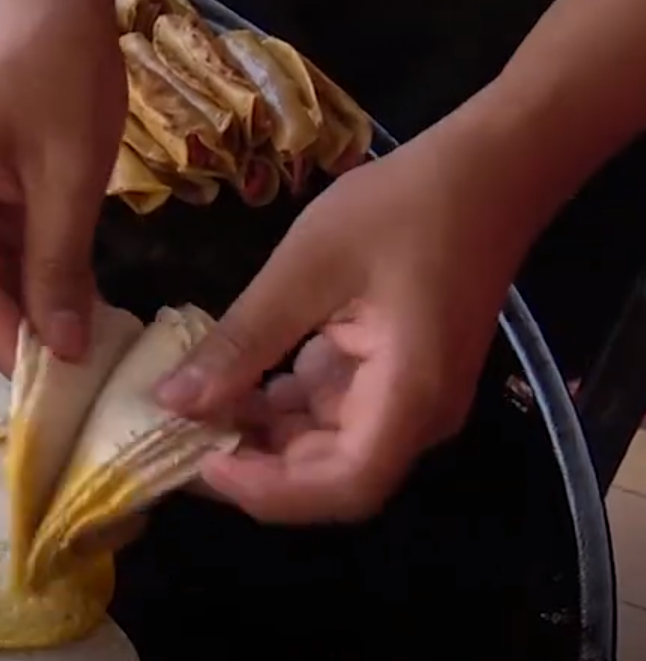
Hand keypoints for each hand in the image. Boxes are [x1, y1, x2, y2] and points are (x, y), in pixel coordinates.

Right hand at [0, 0, 126, 366]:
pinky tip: (72, 297)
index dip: (10, 344)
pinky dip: (31, 266)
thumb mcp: (69, 177)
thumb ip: (60, 267)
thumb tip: (64, 351)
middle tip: (80, 378)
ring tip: (85, 346)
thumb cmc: (62, 73)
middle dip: (23, 327)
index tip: (56, 394)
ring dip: (31, 300)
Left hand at [151, 122, 536, 522]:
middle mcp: (418, 417)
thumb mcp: (307, 268)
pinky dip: (280, 406)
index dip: (267, 489)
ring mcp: (409, 401)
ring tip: (193, 407)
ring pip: (325, 450)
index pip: (343, 486)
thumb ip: (243, 341)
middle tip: (178, 438)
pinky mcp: (395, 380)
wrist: (486, 172)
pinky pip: (332, 415)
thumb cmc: (404, 208)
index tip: (202, 461)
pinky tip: (234, 379)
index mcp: (410, 396)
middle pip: (331, 478)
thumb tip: (173, 401)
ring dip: (260, 435)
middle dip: (252, 466)